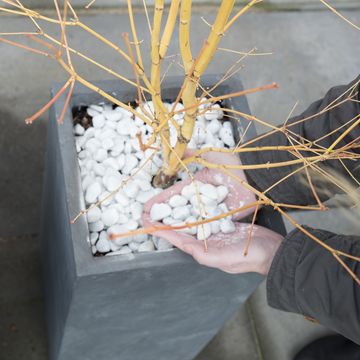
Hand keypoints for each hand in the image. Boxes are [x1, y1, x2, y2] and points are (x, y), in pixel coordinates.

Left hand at [143, 151, 281, 273]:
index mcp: (201, 250)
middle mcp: (205, 241)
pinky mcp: (223, 223)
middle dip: (166, 218)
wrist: (271, 251)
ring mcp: (214, 232)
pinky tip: (191, 199)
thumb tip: (186, 248)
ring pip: (192, 219)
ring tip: (167, 201)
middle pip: (181, 228)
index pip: (175, 238)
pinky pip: (205, 214)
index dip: (160, 230)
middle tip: (152, 209)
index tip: (145, 221)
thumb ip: (204, 254)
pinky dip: (196, 207)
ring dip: (179, 211)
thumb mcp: (224, 259)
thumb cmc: (247, 257)